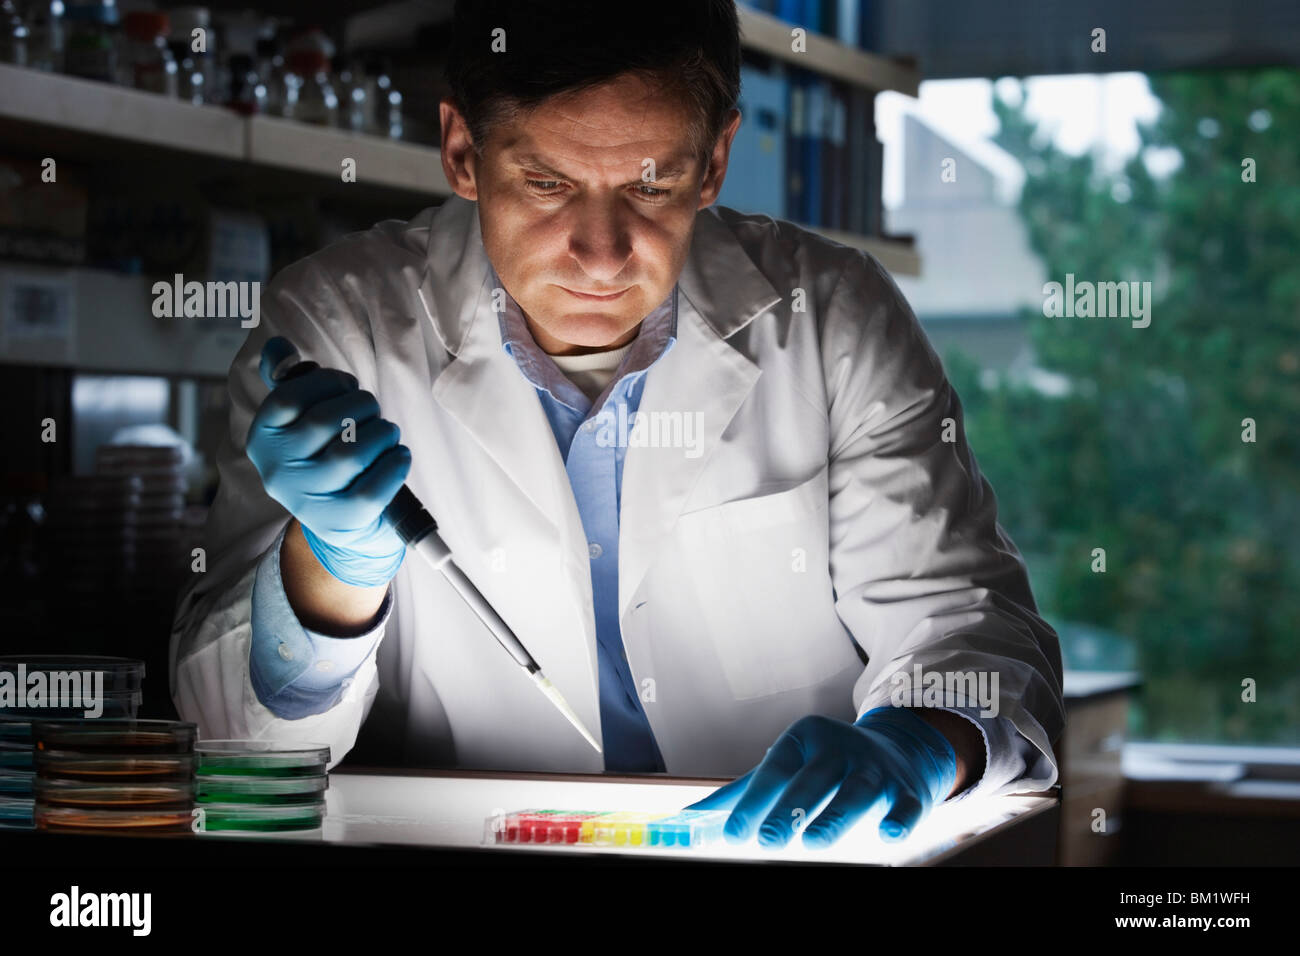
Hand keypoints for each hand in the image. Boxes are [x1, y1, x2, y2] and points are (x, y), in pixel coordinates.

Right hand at [246, 337, 411, 586]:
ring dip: (381, 434)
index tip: (348, 385)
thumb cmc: (323, 454)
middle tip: (373, 409)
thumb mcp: (299, 419)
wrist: (338, 518)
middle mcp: (277, 470)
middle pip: (324, 422)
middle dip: (361, 406)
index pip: (288, 397)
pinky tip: (400, 455)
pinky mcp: (338, 522)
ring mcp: (305, 499)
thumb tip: (278, 346)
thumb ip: (290, 380)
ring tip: (388, 432)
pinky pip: (371, 491)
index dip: (327, 382)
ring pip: (350, 455)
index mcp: (263, 437)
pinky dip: (393, 466)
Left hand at [685, 708, 956, 848]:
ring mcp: (875, 768)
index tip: (734, 834)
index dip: (754, 801)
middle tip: (768, 841)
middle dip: (791, 809)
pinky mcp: (907, 790)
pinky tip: (886, 836)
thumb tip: (685, 818)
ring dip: (835, 817)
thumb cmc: (823, 766)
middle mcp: (840, 748)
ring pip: (856, 791)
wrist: (896, 750)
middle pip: (814, 778)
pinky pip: (905, 805)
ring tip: (814, 844)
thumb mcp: (786, 767)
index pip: (775, 769)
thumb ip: (741, 793)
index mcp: (804, 738)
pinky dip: (898, 820)